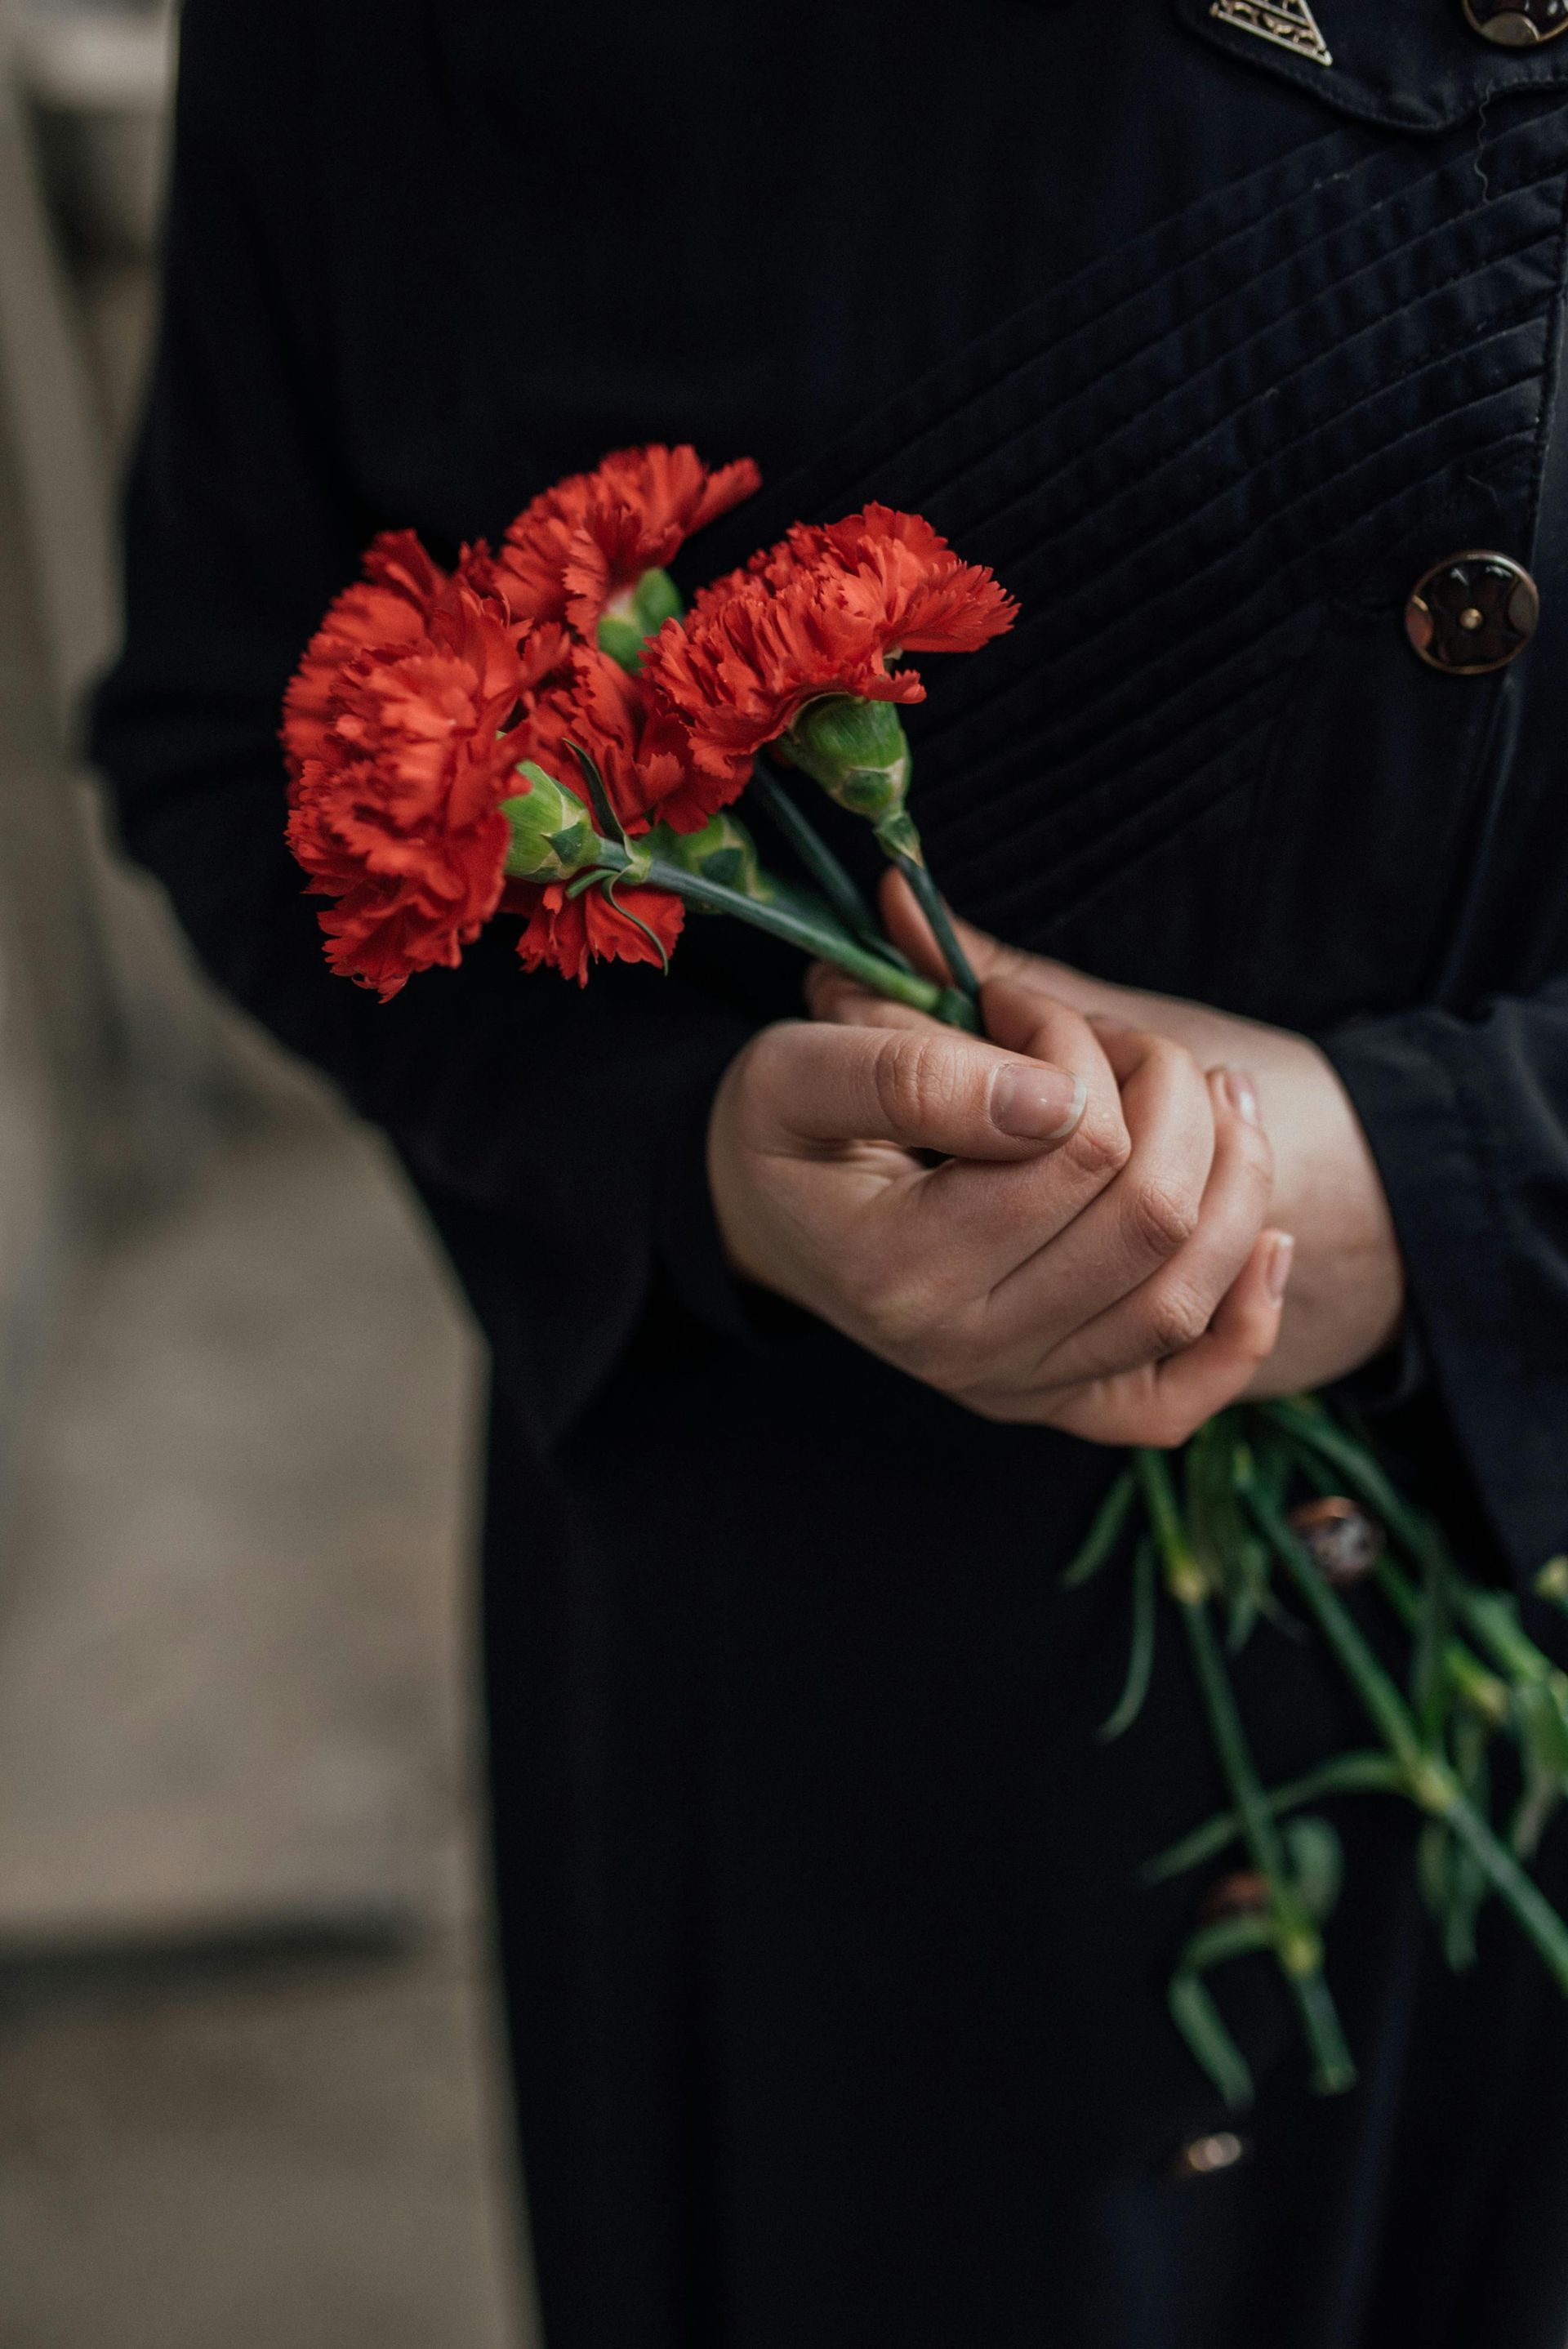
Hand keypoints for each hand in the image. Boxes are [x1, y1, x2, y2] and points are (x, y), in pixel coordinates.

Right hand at [810, 874, 1406, 1400]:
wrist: (763, 1223)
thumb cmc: (782, 1134)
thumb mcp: (795, 1070)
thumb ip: (904, 1067)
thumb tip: (1052, 1092)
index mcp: (899, 1271)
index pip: (1073, 1148)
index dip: (1072, 1046)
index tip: (1016, 1004)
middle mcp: (968, 1352)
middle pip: (1151, 1215)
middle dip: (1163, 1091)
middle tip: (1113, 1039)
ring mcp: (1023, 1389)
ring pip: (1189, 1291)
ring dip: (1233, 1172)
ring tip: (1208, 1089)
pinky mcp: (1064, 1405)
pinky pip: (1186, 1392)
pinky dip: (1248, 1318)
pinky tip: (1267, 1235)